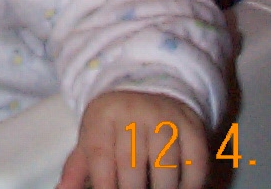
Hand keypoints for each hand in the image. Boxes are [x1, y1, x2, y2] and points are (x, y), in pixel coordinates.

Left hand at [59, 91, 207, 188]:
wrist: (148, 90)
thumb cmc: (114, 126)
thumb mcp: (91, 138)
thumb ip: (77, 168)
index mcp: (103, 115)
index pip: (100, 156)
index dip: (104, 186)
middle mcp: (133, 111)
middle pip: (132, 165)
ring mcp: (164, 117)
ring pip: (164, 166)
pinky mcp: (190, 124)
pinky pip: (194, 162)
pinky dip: (191, 184)